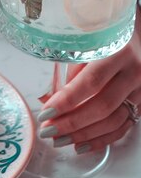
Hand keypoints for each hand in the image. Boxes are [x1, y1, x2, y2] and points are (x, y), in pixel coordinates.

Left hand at [38, 8, 140, 152]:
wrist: (139, 31)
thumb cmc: (109, 31)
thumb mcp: (91, 39)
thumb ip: (76, 66)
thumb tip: (54, 97)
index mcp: (119, 51)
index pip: (91, 82)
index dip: (67, 101)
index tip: (46, 113)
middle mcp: (134, 71)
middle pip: (102, 105)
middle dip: (71, 123)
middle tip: (48, 131)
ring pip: (113, 121)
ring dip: (84, 135)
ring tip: (59, 140)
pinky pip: (123, 127)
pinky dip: (102, 139)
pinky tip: (83, 145)